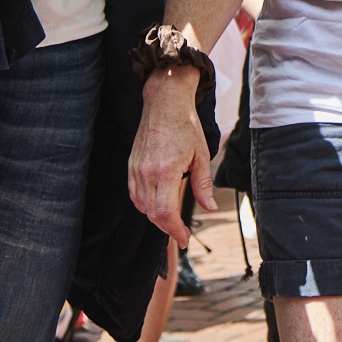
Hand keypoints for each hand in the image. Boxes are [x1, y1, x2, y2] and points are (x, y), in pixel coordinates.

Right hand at [128, 69, 219, 249]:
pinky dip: (145, 205)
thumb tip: (210, 207)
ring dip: (156, 218)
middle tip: (182, 234)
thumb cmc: (185, 126)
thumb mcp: (202, 155)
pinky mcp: (131, 166)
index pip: (166, 213)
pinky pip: (134, 194)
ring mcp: (136, 169)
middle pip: (152, 214)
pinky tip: (157, 205)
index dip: (175, 231)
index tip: (185, 239)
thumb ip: (203, 184)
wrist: (164, 103)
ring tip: (172, 221)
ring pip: (142, 206)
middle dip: (168, 228)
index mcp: (166, 171)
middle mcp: (147, 172)